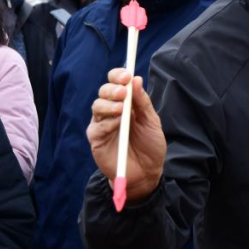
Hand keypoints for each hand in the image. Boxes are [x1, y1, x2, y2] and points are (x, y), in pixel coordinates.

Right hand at [88, 69, 166, 201]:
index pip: (116, 82)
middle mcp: (111, 110)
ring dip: (109, 104)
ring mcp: (102, 124)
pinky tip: (116, 123)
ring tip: (121, 109)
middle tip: (123, 92)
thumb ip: (143, 102)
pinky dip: (106, 123)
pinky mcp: (96, 139)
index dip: (118, 76)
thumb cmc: (150, 145)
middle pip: (104, 91)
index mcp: (125, 103)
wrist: (147, 172)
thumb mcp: (151, 122)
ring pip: (97, 106)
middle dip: (112, 88)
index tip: (126, 75)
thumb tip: (136, 79)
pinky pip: (96, 127)